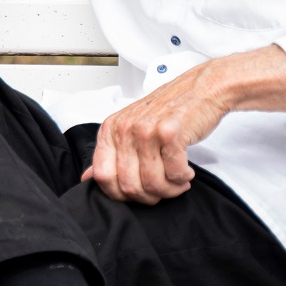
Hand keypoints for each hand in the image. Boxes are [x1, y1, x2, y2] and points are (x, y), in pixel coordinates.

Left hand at [82, 66, 228, 204]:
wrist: (199, 89)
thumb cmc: (166, 111)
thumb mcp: (129, 128)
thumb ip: (109, 154)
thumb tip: (86, 178)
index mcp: (110, 129)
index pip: (102, 176)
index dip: (120, 194)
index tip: (138, 193)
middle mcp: (124, 128)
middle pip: (130, 185)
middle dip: (151, 196)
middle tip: (164, 188)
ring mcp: (146, 130)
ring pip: (153, 184)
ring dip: (170, 189)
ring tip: (178, 180)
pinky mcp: (170, 132)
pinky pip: (175, 174)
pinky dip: (183, 179)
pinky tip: (186, 171)